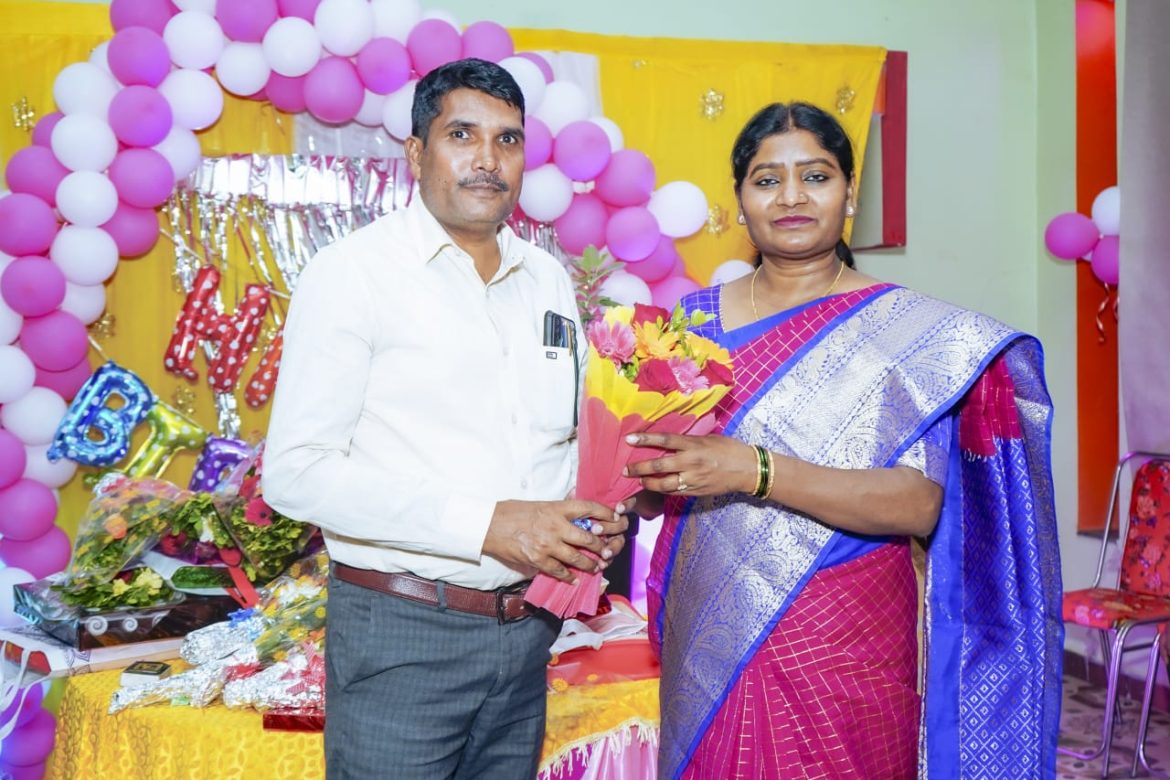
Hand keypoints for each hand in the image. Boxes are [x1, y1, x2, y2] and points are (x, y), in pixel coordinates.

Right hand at [482, 499, 628, 582]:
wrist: (488, 525)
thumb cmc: (512, 512)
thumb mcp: (539, 504)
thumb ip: (558, 510)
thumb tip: (575, 513)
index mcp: (556, 508)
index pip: (588, 508)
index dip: (606, 513)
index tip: (615, 518)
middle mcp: (555, 526)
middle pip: (589, 537)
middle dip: (602, 545)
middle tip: (609, 549)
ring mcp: (547, 544)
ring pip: (578, 557)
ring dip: (591, 564)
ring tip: (597, 566)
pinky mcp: (537, 560)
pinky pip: (559, 571)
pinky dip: (569, 576)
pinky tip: (574, 579)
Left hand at [623, 432, 758, 496]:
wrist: (748, 469)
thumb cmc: (729, 449)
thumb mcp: (709, 438)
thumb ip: (689, 440)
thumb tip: (669, 439)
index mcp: (694, 445)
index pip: (665, 440)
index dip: (645, 439)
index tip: (629, 439)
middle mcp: (691, 462)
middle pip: (659, 465)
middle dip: (639, 468)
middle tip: (626, 470)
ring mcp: (693, 479)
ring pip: (664, 484)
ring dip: (648, 483)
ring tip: (639, 481)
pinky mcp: (696, 491)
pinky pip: (674, 492)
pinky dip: (663, 490)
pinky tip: (656, 488)